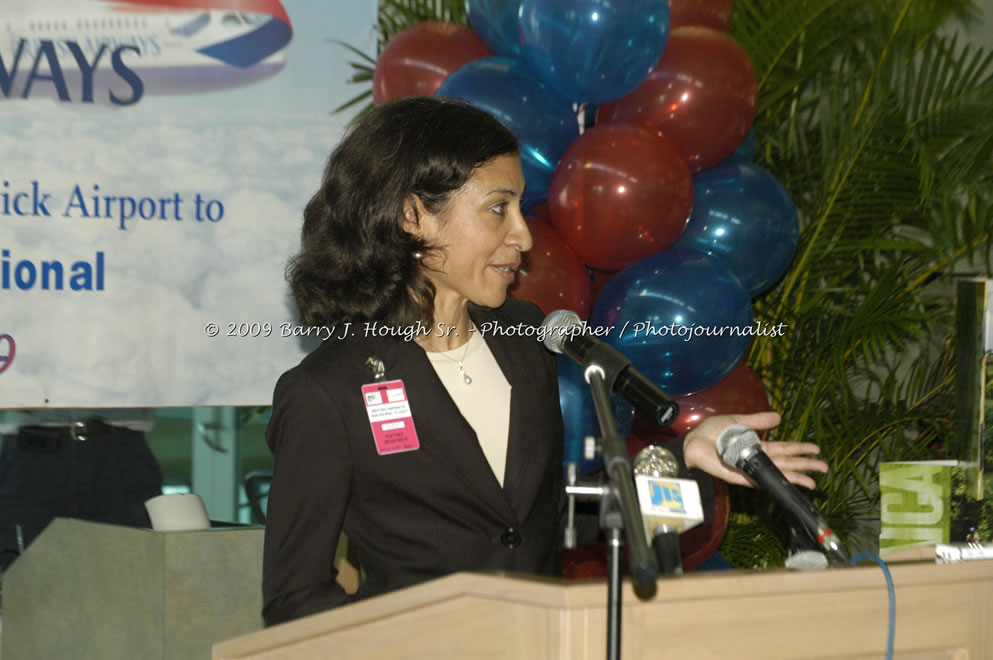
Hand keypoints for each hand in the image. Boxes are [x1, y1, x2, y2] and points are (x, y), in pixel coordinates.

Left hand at [682, 411, 827, 488]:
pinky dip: (775, 483)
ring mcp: (751, 469)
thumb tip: (779, 417)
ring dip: (796, 477)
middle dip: (805, 465)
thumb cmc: (712, 432)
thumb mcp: (739, 421)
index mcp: (757, 446)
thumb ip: (758, 421)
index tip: (817, 449)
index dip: (800, 449)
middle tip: (824, 467)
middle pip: (787, 463)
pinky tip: (787, 485)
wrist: (694, 442)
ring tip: (814, 481)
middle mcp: (757, 459)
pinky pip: (762, 481)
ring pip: (778, 473)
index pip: (784, 448)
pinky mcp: (742, 477)